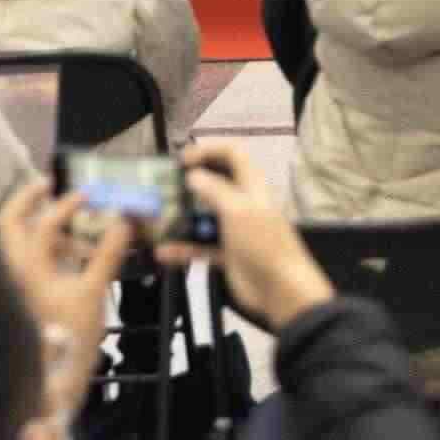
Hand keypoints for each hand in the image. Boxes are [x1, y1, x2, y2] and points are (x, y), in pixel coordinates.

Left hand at [0, 181, 133, 422]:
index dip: (66, 206)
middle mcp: (16, 271)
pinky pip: (35, 257)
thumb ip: (108, 252)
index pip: (41, 225)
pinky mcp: (30, 292)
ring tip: (69, 210)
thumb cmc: (71, 335)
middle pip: (10, 225)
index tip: (91, 195)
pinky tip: (79, 246)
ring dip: (40, 220)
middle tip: (51, 182)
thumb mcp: (94, 291)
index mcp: (27, 269)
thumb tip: (126, 218)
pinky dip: (52, 243)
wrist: (53, 377)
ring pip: (20, 240)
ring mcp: (21, 282)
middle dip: (28, 200)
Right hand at [160, 141, 336, 329]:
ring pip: (205, 217)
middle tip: (165, 188)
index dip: (210, 150)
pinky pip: (202, 247)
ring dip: (183, 218)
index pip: (234, 155)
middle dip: (191, 183)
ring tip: (158, 219)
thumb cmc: (265, 245)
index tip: (183, 159)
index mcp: (253, 187)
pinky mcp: (229, 254)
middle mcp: (244, 204)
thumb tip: (195, 175)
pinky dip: (184, 248)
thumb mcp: (239, 211)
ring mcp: (236, 230)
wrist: (280, 289)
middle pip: (216, 184)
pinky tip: (164, 252)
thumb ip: (216, 191)